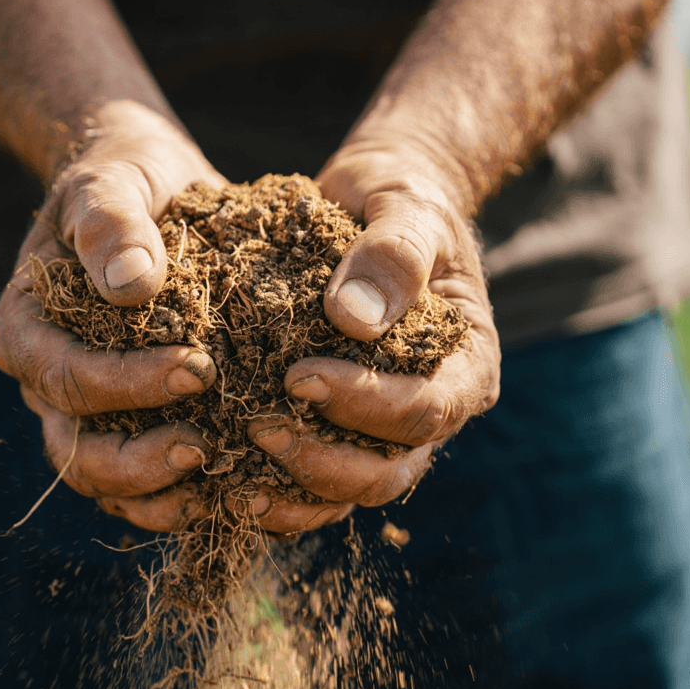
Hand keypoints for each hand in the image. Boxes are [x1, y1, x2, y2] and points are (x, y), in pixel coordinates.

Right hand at [0, 100, 226, 531]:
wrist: (151, 188)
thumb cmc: (126, 178)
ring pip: (106, 481)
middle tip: (205, 445)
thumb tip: (131, 284)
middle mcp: (48, 381)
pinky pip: (146, 482)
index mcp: (27, 327)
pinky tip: (241, 488)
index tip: (197, 366)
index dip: (123, 384)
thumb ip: (111, 222)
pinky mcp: (133, 421)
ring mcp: (88, 410)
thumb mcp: (114, 181)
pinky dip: (186, 494)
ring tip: (221, 480)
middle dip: (138, 458)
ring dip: (159, 493)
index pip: (64, 376)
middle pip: (75, 449)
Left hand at [247, 137, 501, 520]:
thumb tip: (353, 318)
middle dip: (322, 459)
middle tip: (256, 424)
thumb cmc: (396, 197)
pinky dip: (272, 489)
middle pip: (388, 471)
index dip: (366, 402)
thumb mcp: (405, 205)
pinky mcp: (341, 431)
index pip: (427, 408)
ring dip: (292, 488)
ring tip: (230, 464)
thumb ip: (393, 252)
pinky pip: (312, 483)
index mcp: (469, 364)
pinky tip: (220, 476)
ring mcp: (386, 430)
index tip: (298, 375)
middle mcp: (433, 411)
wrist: (370, 202)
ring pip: (348, 491)